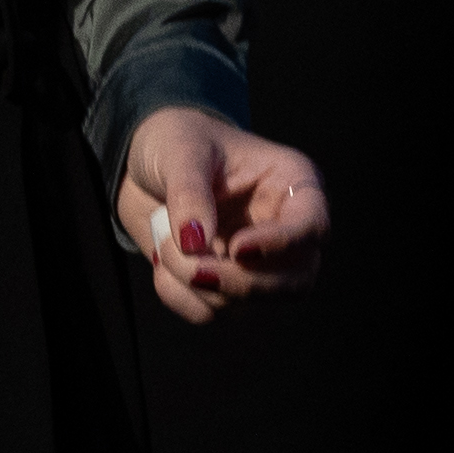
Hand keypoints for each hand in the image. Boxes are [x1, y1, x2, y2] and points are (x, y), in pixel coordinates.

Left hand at [113, 106, 328, 324]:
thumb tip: (196, 244)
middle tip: (193, 268)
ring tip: (163, 245)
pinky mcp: (225, 283)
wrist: (140, 163)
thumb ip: (189, 192)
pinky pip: (213, 312)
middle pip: (294, 282)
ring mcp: (257, 263)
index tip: (238, 248)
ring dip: (199, 286)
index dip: (282, 245)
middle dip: (241, 284)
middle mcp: (283, 229)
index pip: (313, 227)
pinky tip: (160, 264)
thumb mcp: (180, 150)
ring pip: (251, 305)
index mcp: (291, 184)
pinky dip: (181, 297)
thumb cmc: (175, 140)